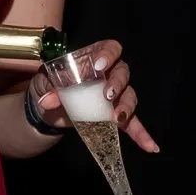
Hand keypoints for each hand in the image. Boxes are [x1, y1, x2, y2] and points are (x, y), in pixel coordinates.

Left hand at [27, 40, 160, 152]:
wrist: (47, 108)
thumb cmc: (50, 85)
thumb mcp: (44, 82)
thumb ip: (48, 87)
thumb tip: (48, 100)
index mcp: (94, 57)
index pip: (109, 48)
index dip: (108, 54)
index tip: (99, 65)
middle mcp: (109, 74)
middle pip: (122, 73)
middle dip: (118, 83)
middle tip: (107, 95)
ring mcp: (114, 96)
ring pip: (129, 96)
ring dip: (126, 106)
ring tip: (117, 118)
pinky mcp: (114, 116)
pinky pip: (132, 124)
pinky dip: (141, 134)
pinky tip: (150, 146)